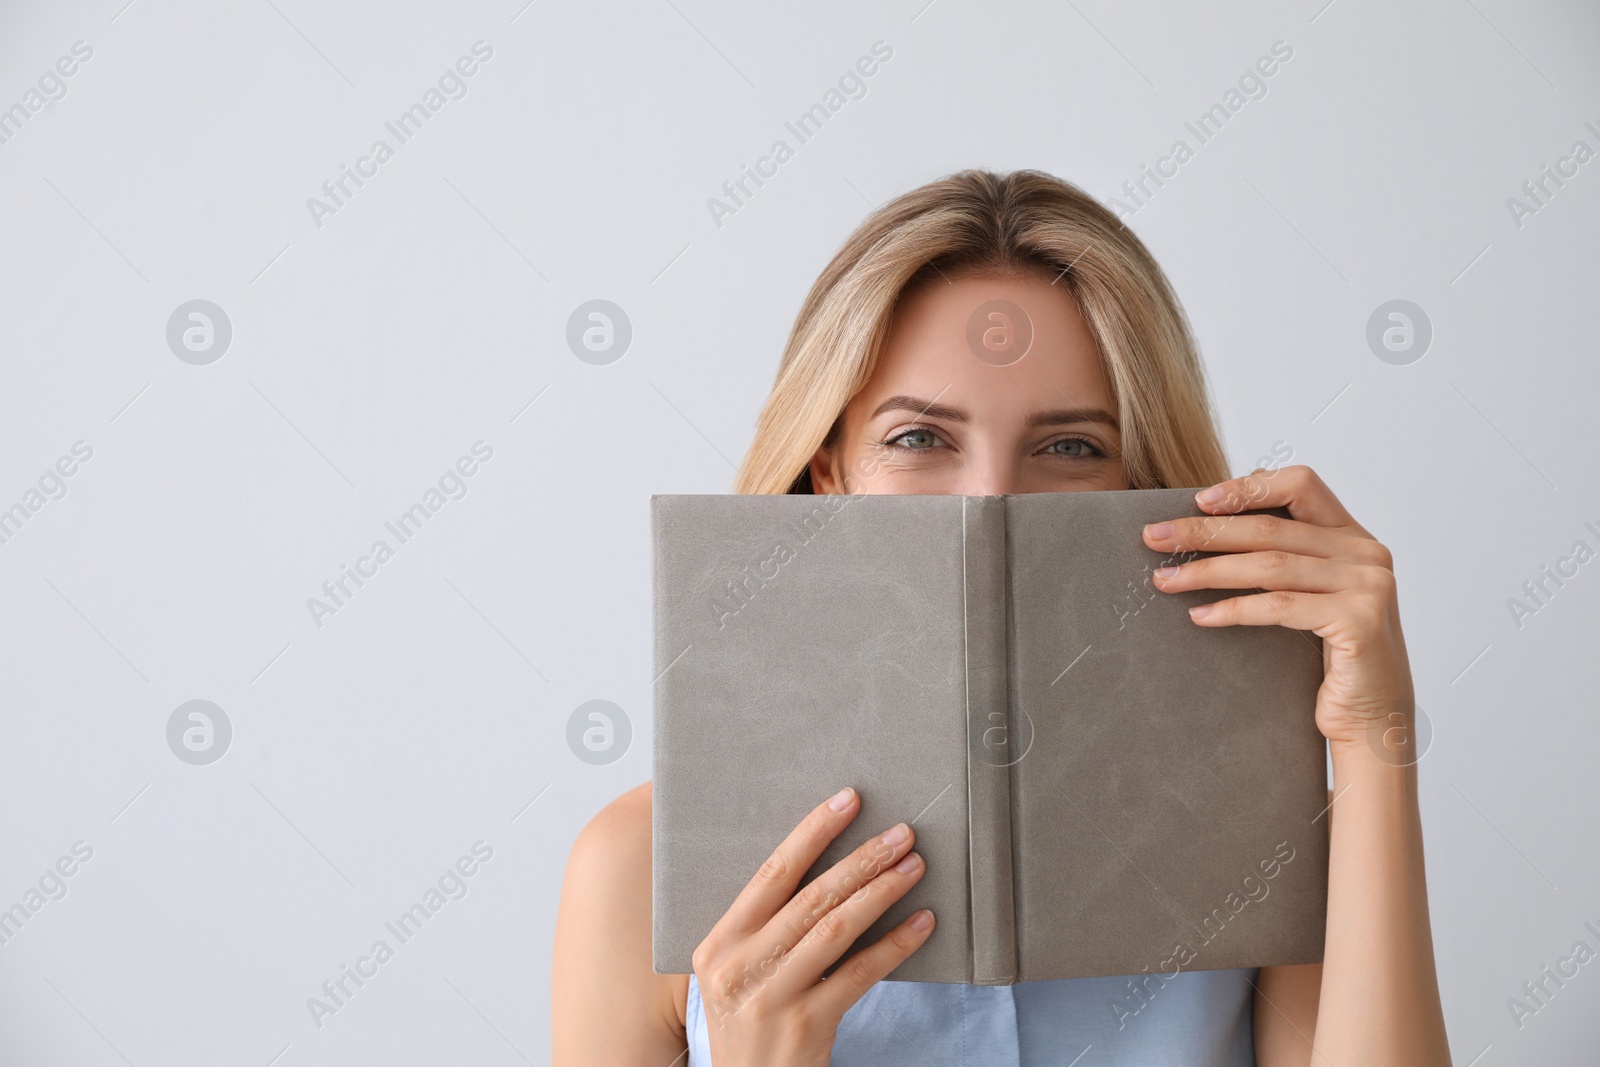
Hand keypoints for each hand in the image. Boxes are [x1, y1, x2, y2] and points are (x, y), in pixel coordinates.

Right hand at [693, 786, 934, 1066]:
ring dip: (880, 893)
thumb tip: (830, 868)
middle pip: (810, 897)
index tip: (849, 800)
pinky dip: (894, 946)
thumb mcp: (740, 973)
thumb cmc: (752, 1023)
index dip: (813, 832)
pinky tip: (922, 925)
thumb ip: (765, 929)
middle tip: (901, 834)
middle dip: (861, 859)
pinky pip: (858, 974)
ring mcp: (770, 998)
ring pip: (835, 929)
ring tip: (914, 868)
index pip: (771, 874)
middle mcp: (738, 967)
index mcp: (717, 944)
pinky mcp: (805, 1026)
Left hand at [1141, 464, 1413, 749]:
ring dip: (1207, 571)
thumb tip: (1214, 518)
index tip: (1198, 501)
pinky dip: (1233, 609)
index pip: (1302, 485)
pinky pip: (1279, 607)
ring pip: (1270, 565)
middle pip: (1271, 528)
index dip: (1249, 487)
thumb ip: (1284, 555)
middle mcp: (1367, 553)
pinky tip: (1199, 615)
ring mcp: (1368, 586)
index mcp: (1354, 537)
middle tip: (1154, 537)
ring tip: (1164, 579)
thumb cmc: (1332, 657)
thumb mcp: (1310, 594)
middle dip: (1205, 531)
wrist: (1372, 719)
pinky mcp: (1359, 621)